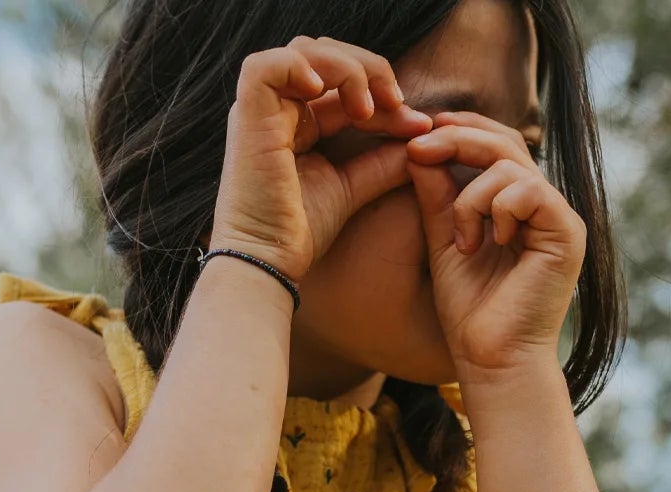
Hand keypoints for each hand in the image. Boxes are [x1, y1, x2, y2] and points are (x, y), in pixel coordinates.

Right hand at [210, 37, 432, 283]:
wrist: (270, 261)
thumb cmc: (300, 232)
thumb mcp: (350, 187)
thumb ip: (382, 161)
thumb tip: (422, 134)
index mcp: (298, 123)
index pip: (344, 84)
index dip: (382, 93)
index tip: (416, 121)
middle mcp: (277, 109)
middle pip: (325, 54)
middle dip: (367, 69)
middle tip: (395, 101)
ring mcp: (260, 109)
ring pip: (304, 51)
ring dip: (345, 68)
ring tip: (366, 107)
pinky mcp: (247, 115)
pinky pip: (268, 66)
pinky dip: (300, 68)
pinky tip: (324, 93)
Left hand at [406, 112, 585, 379]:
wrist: (491, 361)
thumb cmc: (470, 313)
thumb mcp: (444, 242)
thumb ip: (437, 196)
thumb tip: (418, 148)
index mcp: (518, 206)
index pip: (495, 146)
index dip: (460, 131)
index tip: (418, 138)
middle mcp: (542, 207)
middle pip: (505, 143)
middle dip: (457, 140)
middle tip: (418, 149)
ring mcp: (558, 217)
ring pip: (511, 166)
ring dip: (471, 196)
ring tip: (463, 241)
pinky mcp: (567, 233)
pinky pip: (528, 190)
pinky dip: (498, 208)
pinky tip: (490, 243)